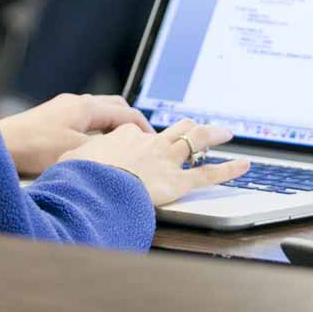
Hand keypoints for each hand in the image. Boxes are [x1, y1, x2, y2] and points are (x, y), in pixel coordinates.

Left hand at [0, 93, 150, 176]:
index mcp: (85, 106)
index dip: (144, 128)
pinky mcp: (52, 120)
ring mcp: (63, 109)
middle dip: (132, 123)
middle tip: (143, 142)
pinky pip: (84, 121)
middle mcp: (75, 103)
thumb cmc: (34, 148)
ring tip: (122, 147)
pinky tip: (96, 149)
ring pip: (99, 114)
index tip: (155, 143)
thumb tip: (128, 150)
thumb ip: (106, 148)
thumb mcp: (77, 151)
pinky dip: (98, 131)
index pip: (126, 113)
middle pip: (114, 107)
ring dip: (113, 128)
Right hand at [60, 118, 249, 206]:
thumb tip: (67, 164)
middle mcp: (151, 142)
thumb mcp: (71, 161)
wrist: (96, 186)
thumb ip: (77, 160)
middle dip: (188, 126)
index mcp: (125, 136)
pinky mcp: (179, 181)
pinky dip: (229, 170)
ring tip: (226, 132)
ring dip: (213, 135)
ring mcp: (167, 160)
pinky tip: (245, 166)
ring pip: (196, 141)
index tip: (145, 141)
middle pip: (174, 129)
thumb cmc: (81, 176)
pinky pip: (209, 175)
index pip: (138, 133)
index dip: (144, 138)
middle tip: (198, 126)